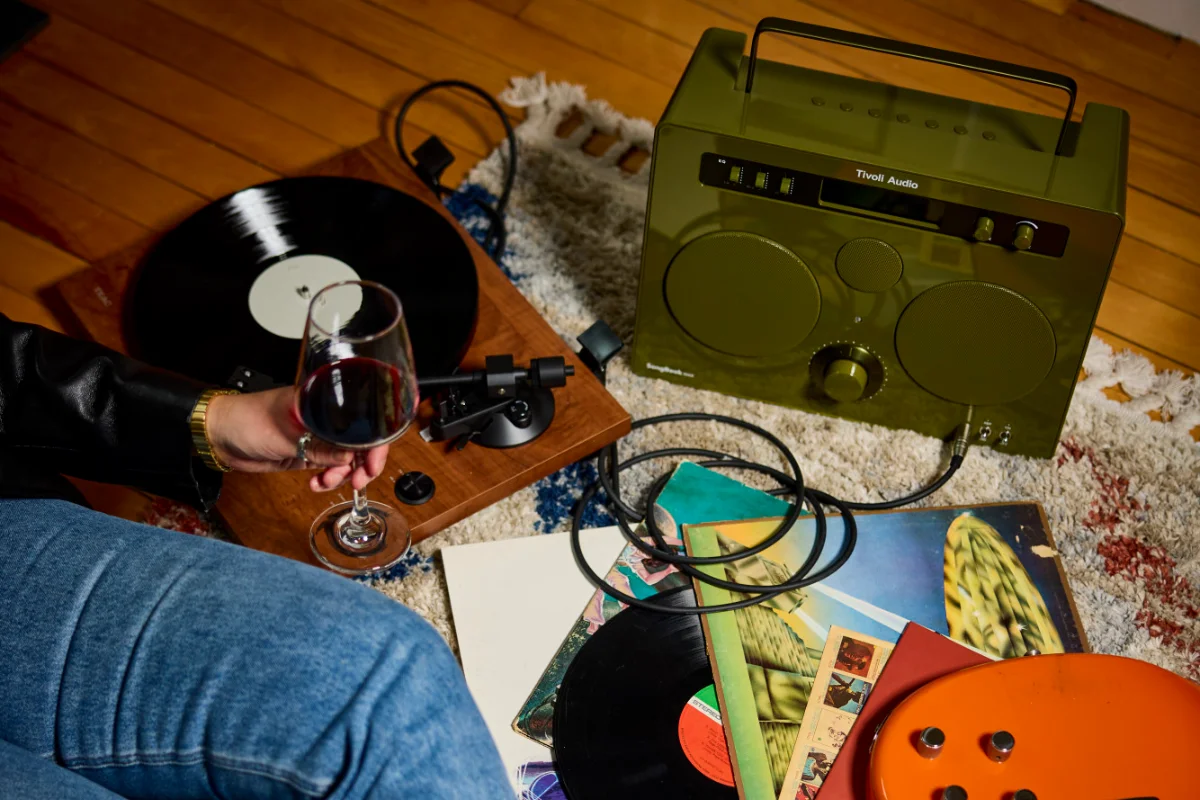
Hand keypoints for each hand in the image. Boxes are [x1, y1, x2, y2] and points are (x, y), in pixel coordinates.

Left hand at [204, 388, 388, 492]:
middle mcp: (324, 419)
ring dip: (341, 475)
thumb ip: (319, 447)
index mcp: (323, 403)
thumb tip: (350, 458)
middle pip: (359, 442)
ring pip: (345, 459)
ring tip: (326, 481)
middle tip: (357, 481)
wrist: (220, 435)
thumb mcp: (286, 435)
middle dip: (362, 464)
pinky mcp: (307, 452)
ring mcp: (317, 437)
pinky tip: (317, 483)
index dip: (374, 443)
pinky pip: (328, 468)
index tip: (372, 465)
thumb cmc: (246, 420)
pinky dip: (327, 479)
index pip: (362, 421)